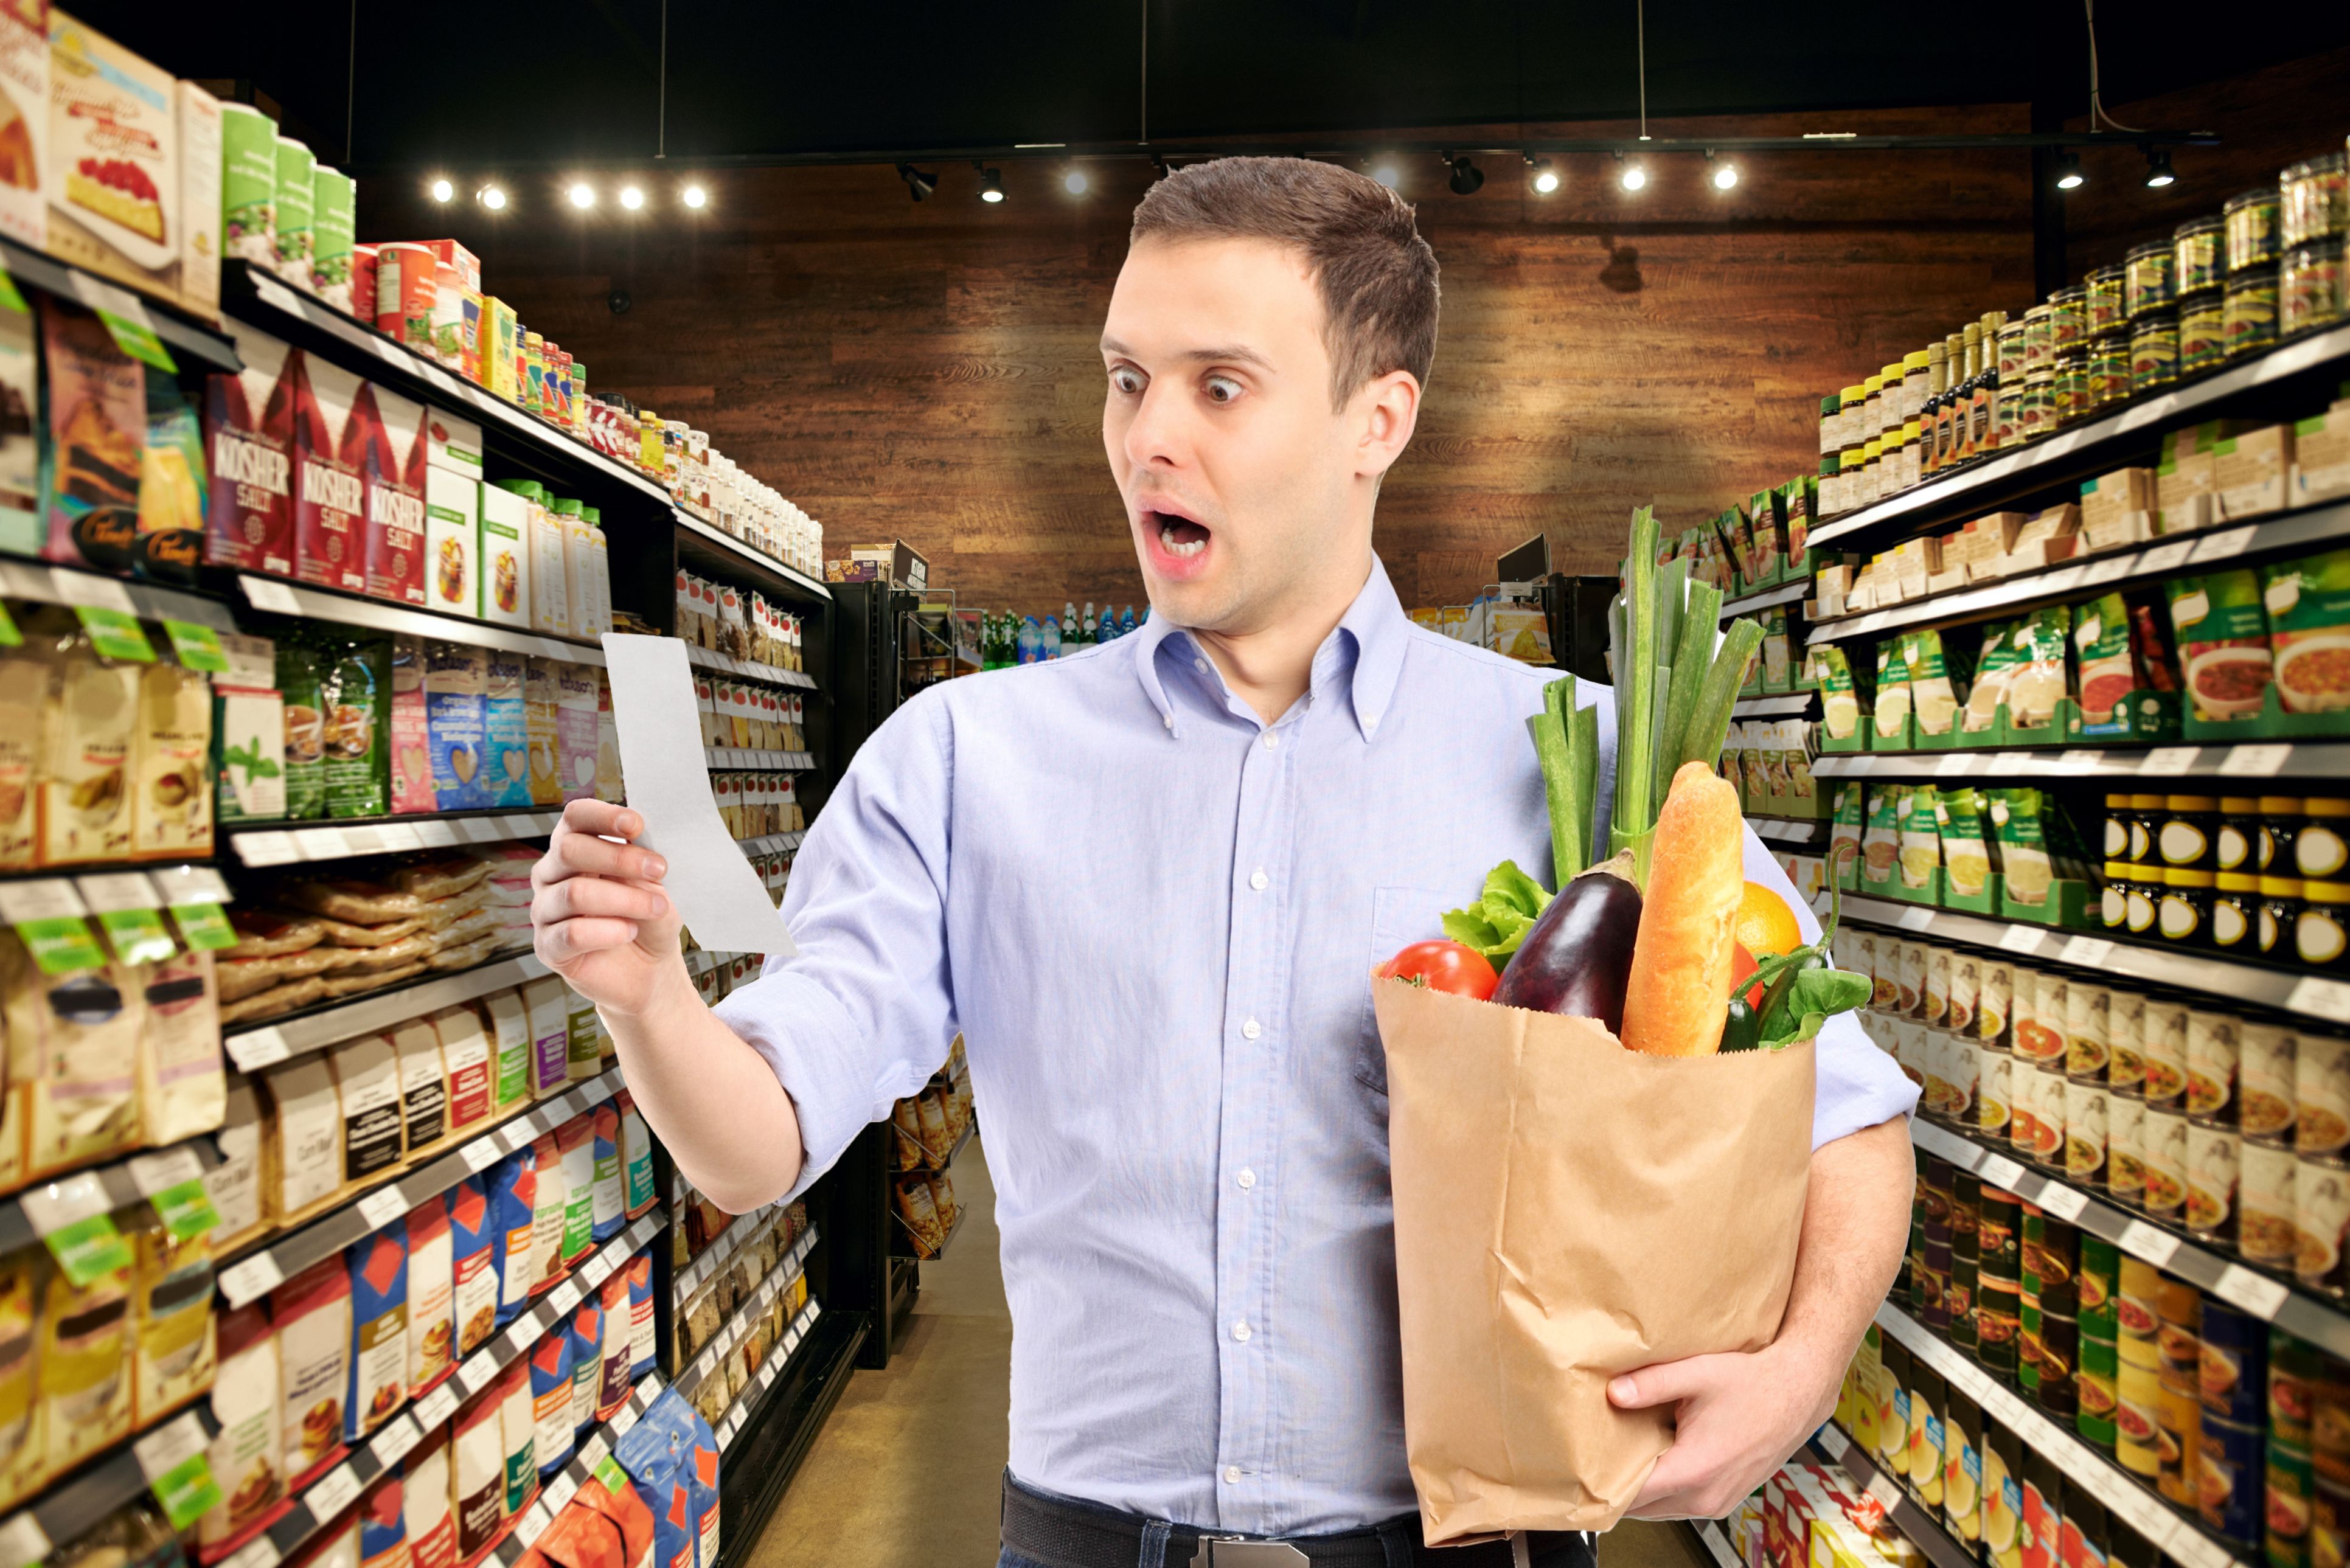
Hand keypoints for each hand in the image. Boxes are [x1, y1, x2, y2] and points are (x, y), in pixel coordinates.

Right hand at [532, 800, 686, 1017]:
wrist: (649, 968)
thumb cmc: (649, 916)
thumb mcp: (654, 883)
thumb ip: (641, 860)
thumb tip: (639, 843)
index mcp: (573, 847)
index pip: (575, 817)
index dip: (602, 816)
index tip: (637, 825)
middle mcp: (550, 875)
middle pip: (570, 850)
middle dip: (620, 858)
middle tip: (660, 869)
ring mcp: (544, 911)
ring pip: (574, 893)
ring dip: (624, 899)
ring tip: (656, 908)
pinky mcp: (547, 948)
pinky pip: (572, 934)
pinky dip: (608, 931)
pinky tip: (629, 931)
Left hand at [1610, 1341, 1839, 1519]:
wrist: (1798, 1393)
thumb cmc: (1753, 1383)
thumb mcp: (1697, 1373)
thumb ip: (1651, 1383)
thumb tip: (1612, 1393)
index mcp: (1695, 1470)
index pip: (1630, 1496)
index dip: (1598, 1486)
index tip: (1575, 1472)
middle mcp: (1706, 1497)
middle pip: (1639, 1507)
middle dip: (1613, 1486)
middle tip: (1589, 1457)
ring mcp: (1717, 1503)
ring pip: (1658, 1508)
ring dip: (1639, 1488)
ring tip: (1619, 1454)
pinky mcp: (1725, 1500)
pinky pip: (1679, 1503)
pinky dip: (1662, 1488)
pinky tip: (1654, 1457)